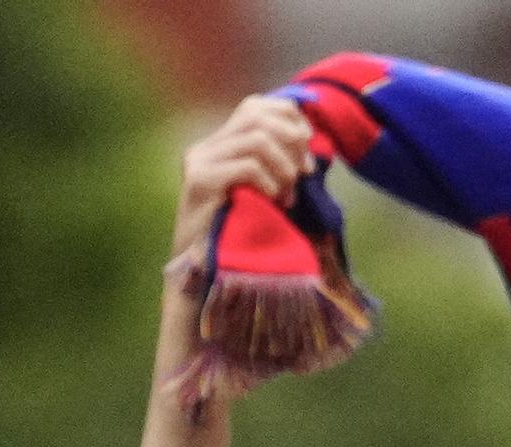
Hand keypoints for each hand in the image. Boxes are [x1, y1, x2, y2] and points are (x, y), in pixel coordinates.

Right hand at [170, 97, 315, 259]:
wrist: (201, 277)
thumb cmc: (237, 239)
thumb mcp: (264, 194)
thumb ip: (278, 165)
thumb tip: (310, 141)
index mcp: (220, 144)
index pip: (256, 105)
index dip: (289, 118)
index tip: (308, 150)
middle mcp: (207, 146)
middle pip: (257, 114)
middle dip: (291, 140)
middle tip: (305, 173)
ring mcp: (200, 162)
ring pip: (257, 139)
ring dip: (284, 166)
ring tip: (289, 196)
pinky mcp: (200, 182)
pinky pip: (248, 167)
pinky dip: (270, 182)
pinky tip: (273, 202)